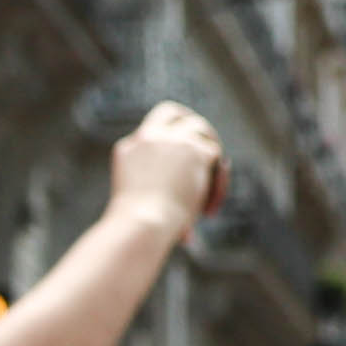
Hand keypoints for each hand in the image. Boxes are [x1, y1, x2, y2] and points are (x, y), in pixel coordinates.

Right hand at [113, 103, 226, 228]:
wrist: (141, 224)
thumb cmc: (137, 230)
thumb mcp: (143, 214)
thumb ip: (161, 207)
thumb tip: (187, 234)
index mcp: (127, 149)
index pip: (150, 132)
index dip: (168, 143)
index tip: (179, 159)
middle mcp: (148, 137)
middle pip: (171, 111)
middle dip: (190, 122)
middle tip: (205, 143)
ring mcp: (173, 140)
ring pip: (201, 129)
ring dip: (211, 151)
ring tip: (215, 181)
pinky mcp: (196, 150)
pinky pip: (216, 155)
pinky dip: (218, 183)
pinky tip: (209, 210)